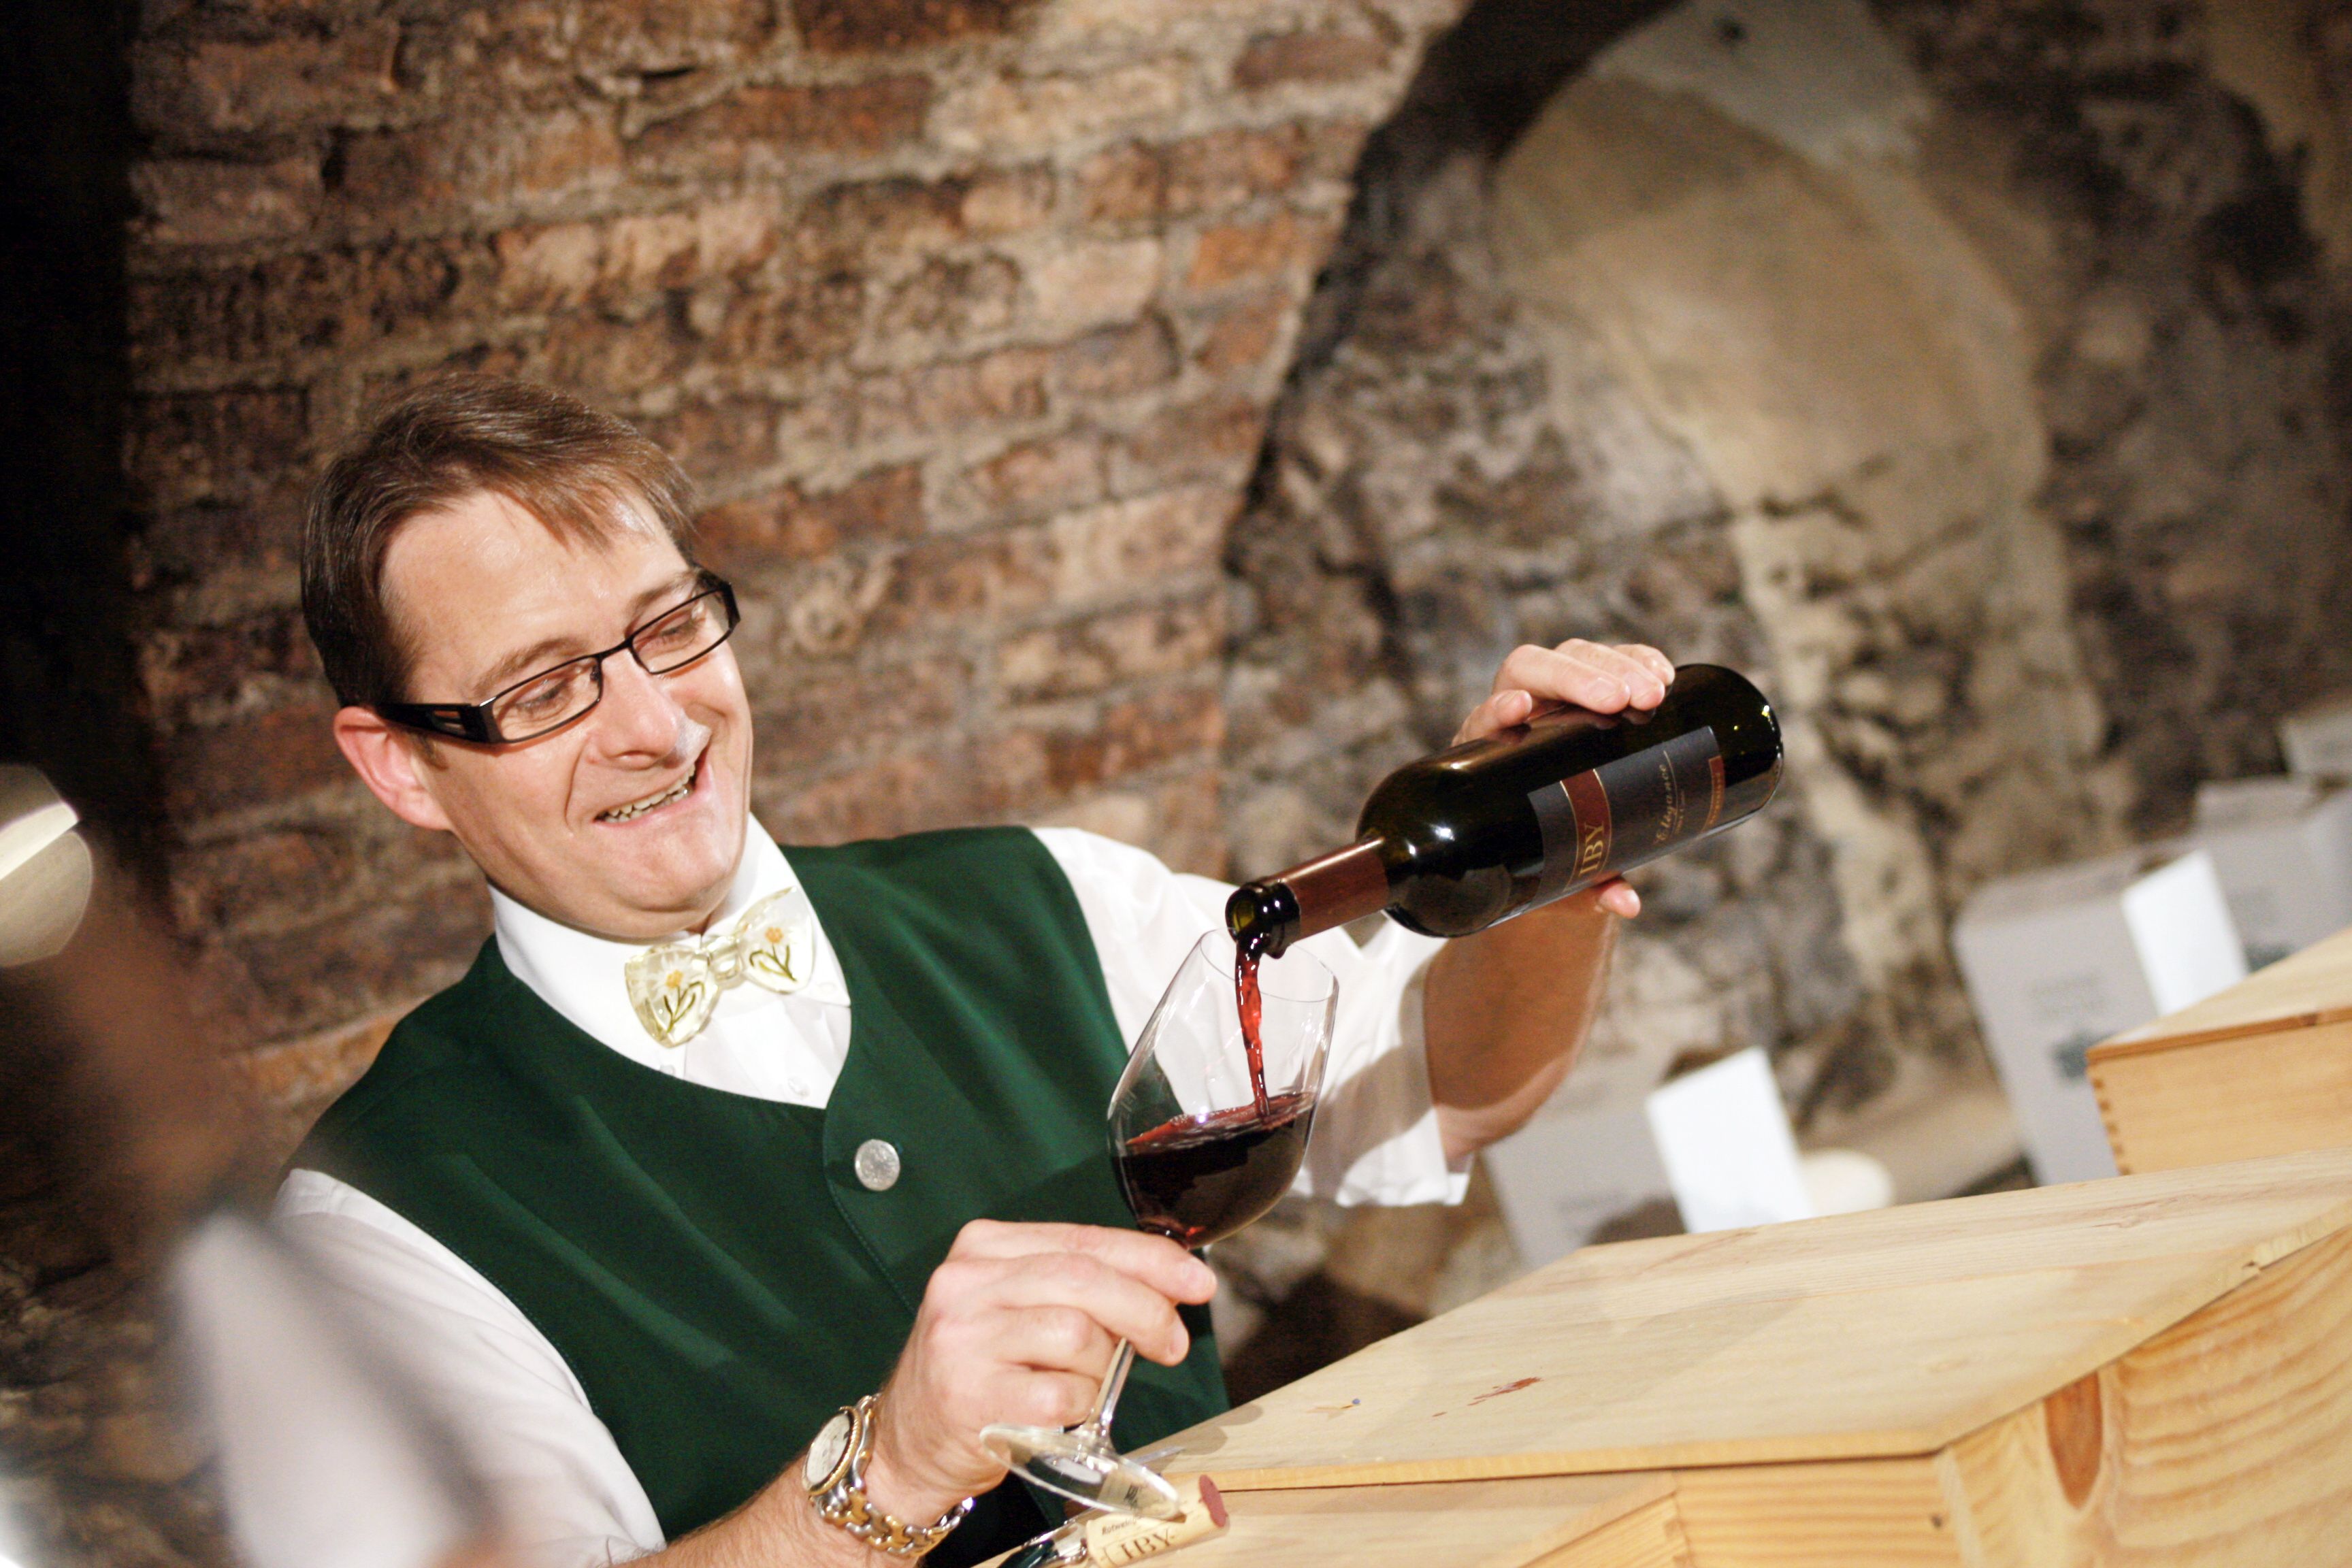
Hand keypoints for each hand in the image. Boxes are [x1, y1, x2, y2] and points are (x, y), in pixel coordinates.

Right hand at [863, 1220, 1215, 1518]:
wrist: (908, 1443)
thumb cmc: (981, 1371)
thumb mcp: (1017, 1307)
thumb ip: (1079, 1287)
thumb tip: (1170, 1284)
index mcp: (983, 1247)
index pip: (1083, 1239)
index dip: (1149, 1260)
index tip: (1196, 1281)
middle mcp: (966, 1283)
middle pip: (1085, 1281)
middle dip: (1146, 1310)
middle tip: (1172, 1342)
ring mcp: (963, 1338)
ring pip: (1078, 1335)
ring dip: (1100, 1368)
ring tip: (1080, 1386)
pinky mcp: (970, 1396)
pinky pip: (1062, 1395)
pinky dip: (1078, 1406)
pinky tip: (1058, 1412)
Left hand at [1453, 639, 1673, 920]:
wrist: (1548, 836)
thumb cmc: (1539, 856)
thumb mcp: (1557, 875)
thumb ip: (1587, 889)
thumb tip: (1627, 902)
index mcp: (1488, 754)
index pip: (1486, 715)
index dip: (1499, 706)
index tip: (1519, 710)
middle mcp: (1517, 712)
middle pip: (1536, 669)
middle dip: (1579, 675)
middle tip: (1624, 700)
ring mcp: (1554, 695)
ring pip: (1575, 655)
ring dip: (1616, 664)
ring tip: (1654, 691)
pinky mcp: (1592, 687)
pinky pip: (1611, 660)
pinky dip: (1637, 659)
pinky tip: (1665, 675)